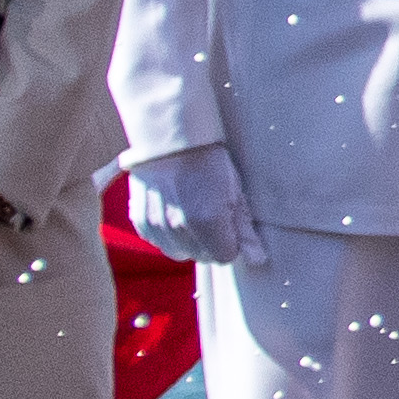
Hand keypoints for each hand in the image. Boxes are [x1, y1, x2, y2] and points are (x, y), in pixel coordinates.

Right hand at [114, 145, 250, 268]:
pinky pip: (159, 242)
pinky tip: (172, 212)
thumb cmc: (207, 160)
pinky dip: (167, 234)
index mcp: (209, 222)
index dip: (229, 242)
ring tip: (190, 213)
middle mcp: (181, 229)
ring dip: (187, 241)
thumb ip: (244, 229)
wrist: (169, 140)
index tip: (227, 225)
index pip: (224, 257)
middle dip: (209, 243)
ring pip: (179, 253)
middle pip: (201, 256)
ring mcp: (158, 227)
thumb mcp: (234, 191)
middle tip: (209, 215)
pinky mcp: (141, 222)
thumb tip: (257, 259)